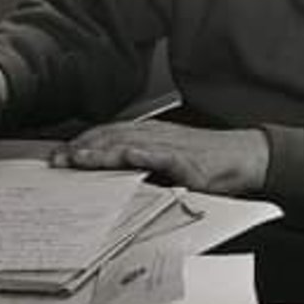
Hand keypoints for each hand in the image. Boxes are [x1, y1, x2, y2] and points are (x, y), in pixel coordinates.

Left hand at [49, 119, 270, 194]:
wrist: (246, 155)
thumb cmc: (210, 160)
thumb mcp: (173, 157)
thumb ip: (146, 161)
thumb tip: (114, 169)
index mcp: (154, 135)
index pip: (112, 133)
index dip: (86, 142)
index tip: (61, 153)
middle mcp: (160, 136)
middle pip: (116, 137)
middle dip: (85, 147)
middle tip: (58, 159)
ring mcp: (174, 147)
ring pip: (133, 145)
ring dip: (105, 150)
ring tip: (81, 157)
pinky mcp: (190, 162)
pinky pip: (165, 156)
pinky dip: (146, 155)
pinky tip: (130, 157)